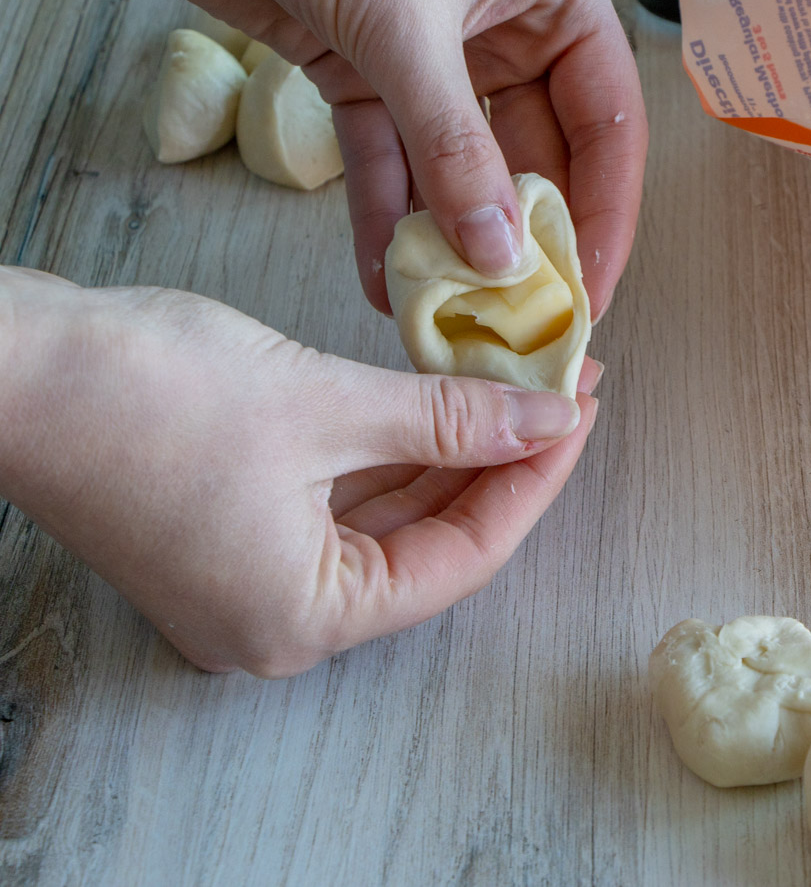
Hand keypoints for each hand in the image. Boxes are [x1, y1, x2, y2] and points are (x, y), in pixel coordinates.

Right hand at [0, 267, 598, 676]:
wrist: (5, 363)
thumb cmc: (139, 394)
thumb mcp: (322, 405)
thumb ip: (447, 419)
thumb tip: (546, 421)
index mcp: (303, 618)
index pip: (462, 557)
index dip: (533, 481)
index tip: (581, 414)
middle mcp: (278, 618)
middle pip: (427, 540)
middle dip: (498, 461)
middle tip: (560, 392)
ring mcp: (250, 577)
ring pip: (385, 516)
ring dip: (449, 450)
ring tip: (516, 387)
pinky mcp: (230, 530)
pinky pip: (338, 498)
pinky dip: (392, 449)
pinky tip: (444, 398)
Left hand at [149, 0, 647, 315]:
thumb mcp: (404, 22)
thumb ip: (451, 142)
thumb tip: (497, 251)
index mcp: (552, 1)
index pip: (606, 124)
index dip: (604, 214)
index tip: (587, 289)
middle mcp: (503, 33)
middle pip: (535, 159)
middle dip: (521, 241)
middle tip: (518, 321)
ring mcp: (431, 60)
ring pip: (456, 172)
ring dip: (449, 243)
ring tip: (447, 314)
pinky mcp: (362, 75)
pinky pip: (385, 162)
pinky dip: (382, 218)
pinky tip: (383, 279)